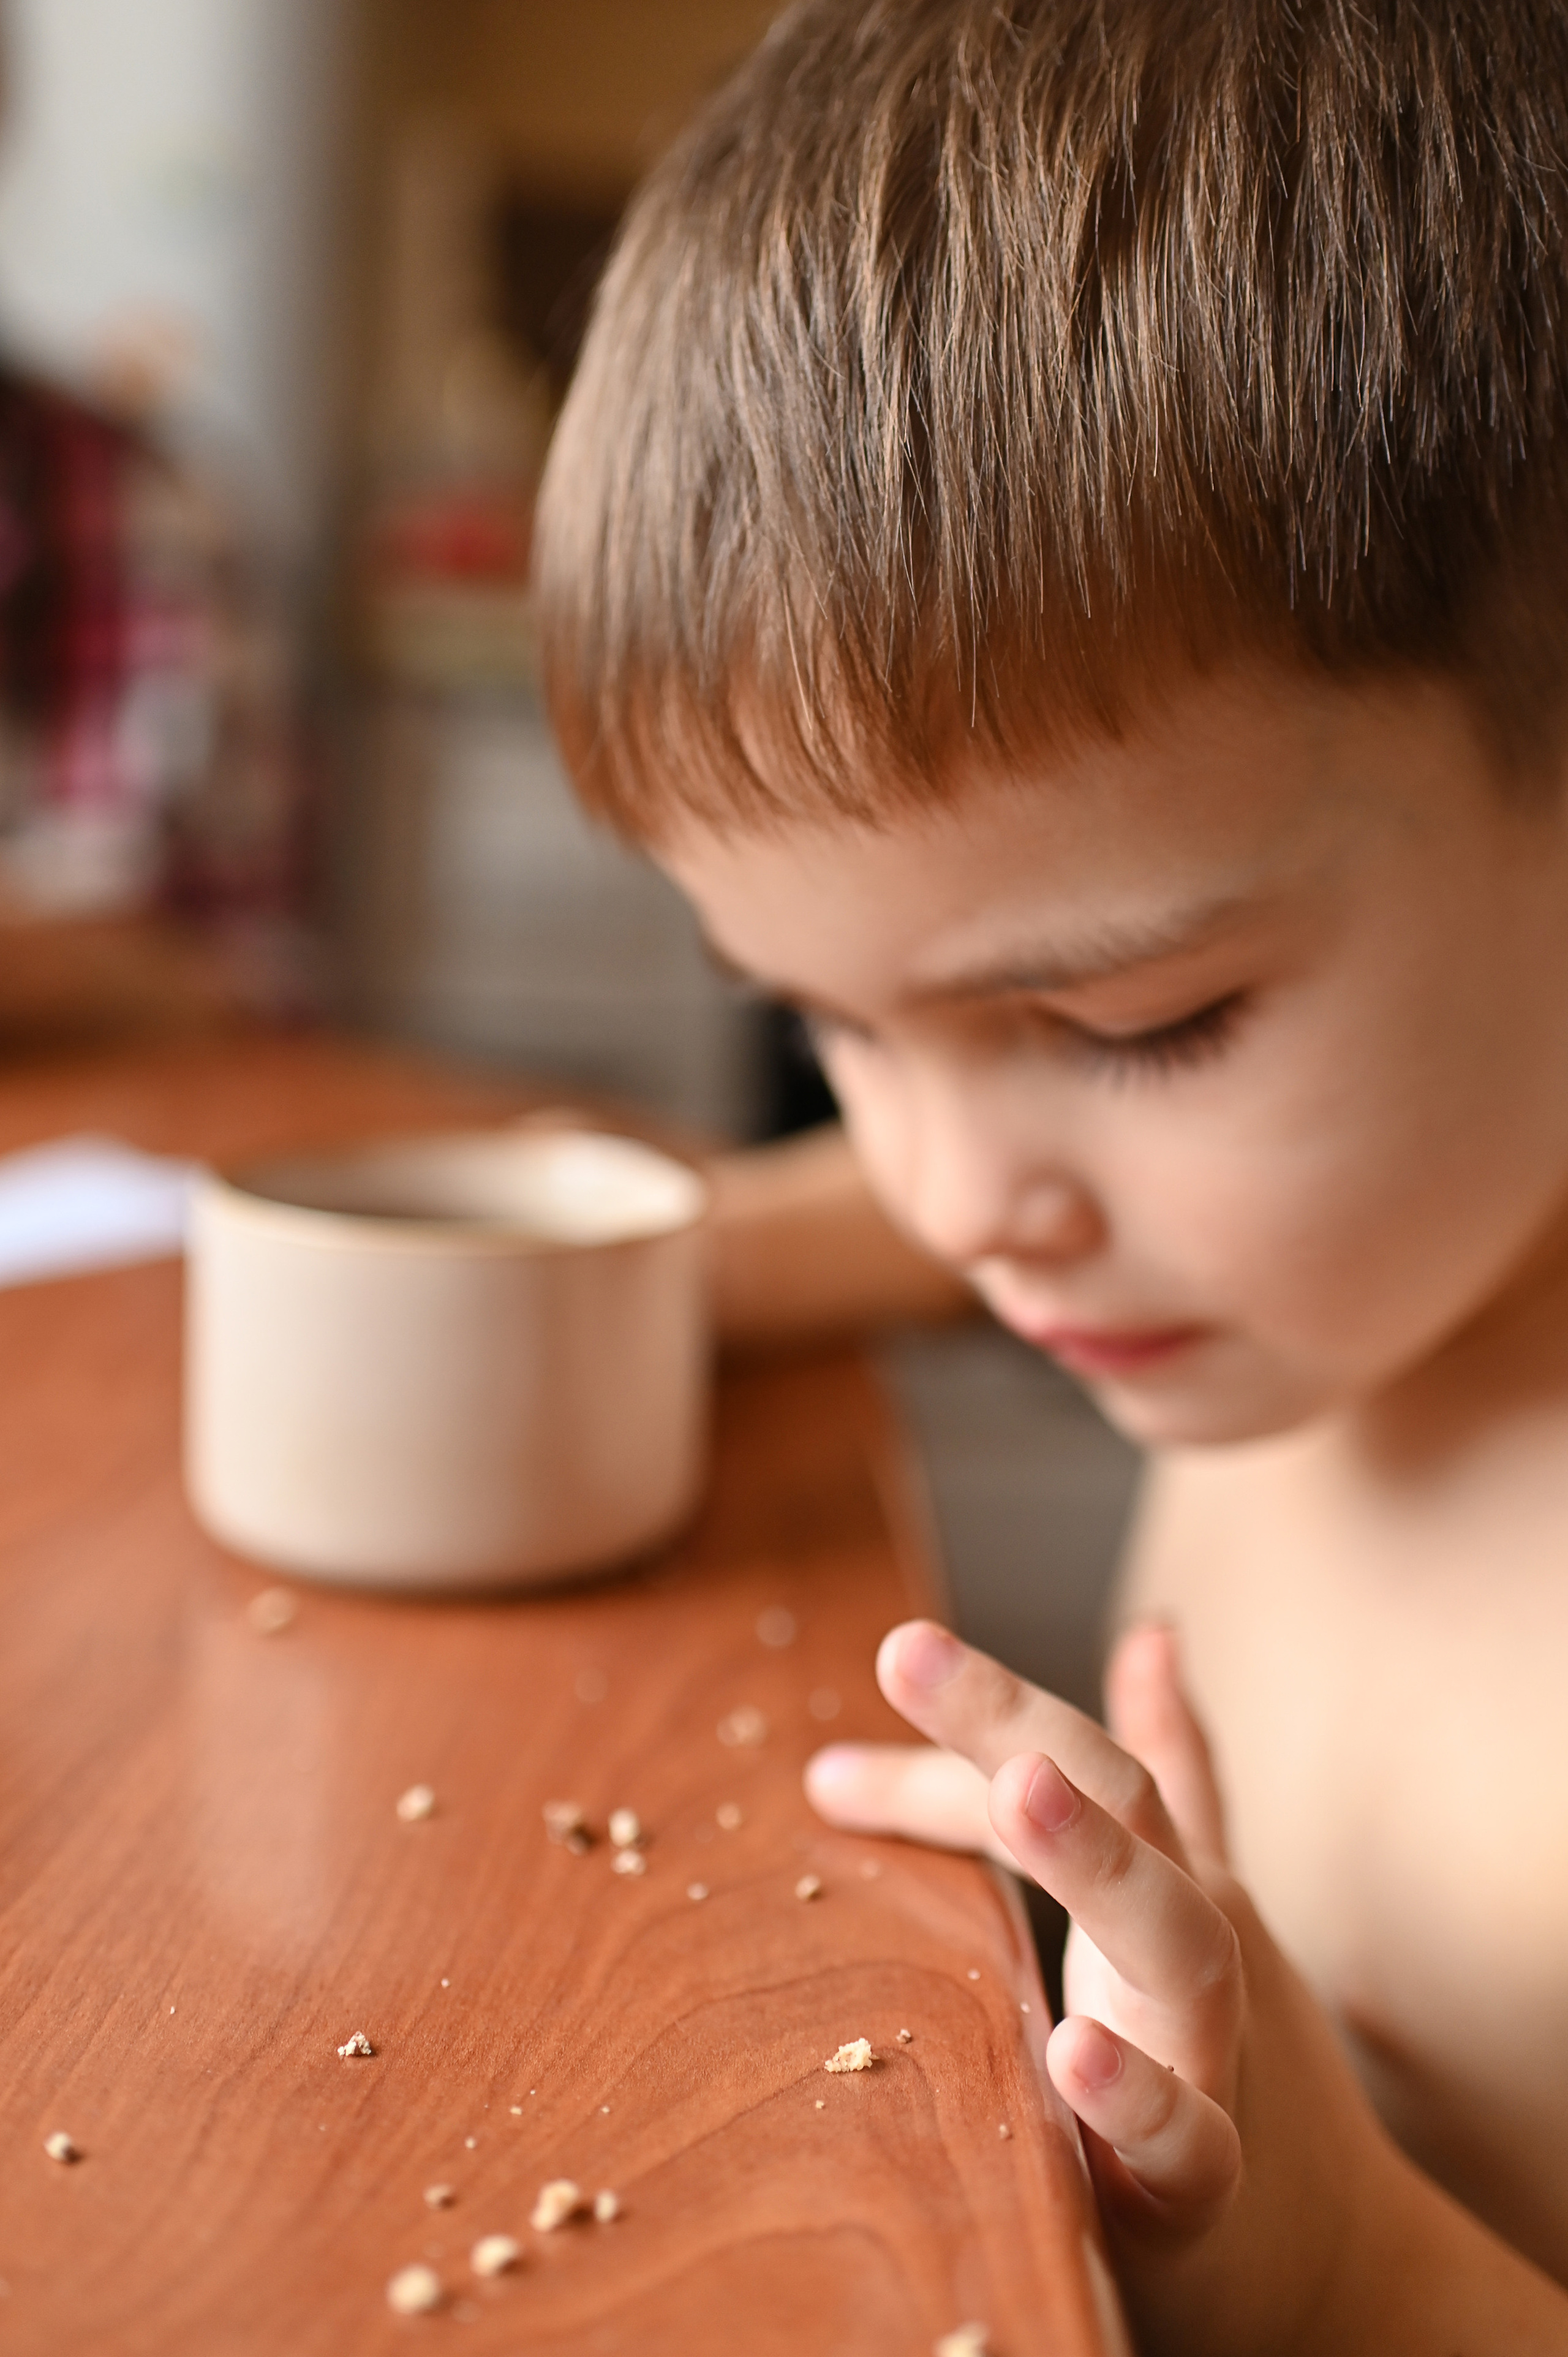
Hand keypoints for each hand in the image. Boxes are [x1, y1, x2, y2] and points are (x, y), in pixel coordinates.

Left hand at [804, 1620, 1421, 2356]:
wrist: (1333, 2257)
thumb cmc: (1223, 2056)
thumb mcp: (1183, 1898)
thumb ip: (1168, 1772)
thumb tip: (1154, 1633)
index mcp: (1170, 1880)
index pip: (1066, 1765)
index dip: (973, 1714)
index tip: (887, 1648)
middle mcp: (1195, 1947)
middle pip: (1127, 1811)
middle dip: (1020, 1726)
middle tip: (911, 1649)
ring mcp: (1212, 2058)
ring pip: (1180, 1949)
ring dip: (1100, 1866)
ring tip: (1019, 1793)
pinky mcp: (1205, 2189)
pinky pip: (1188, 2142)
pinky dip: (1141, 2099)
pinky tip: (1072, 2053)